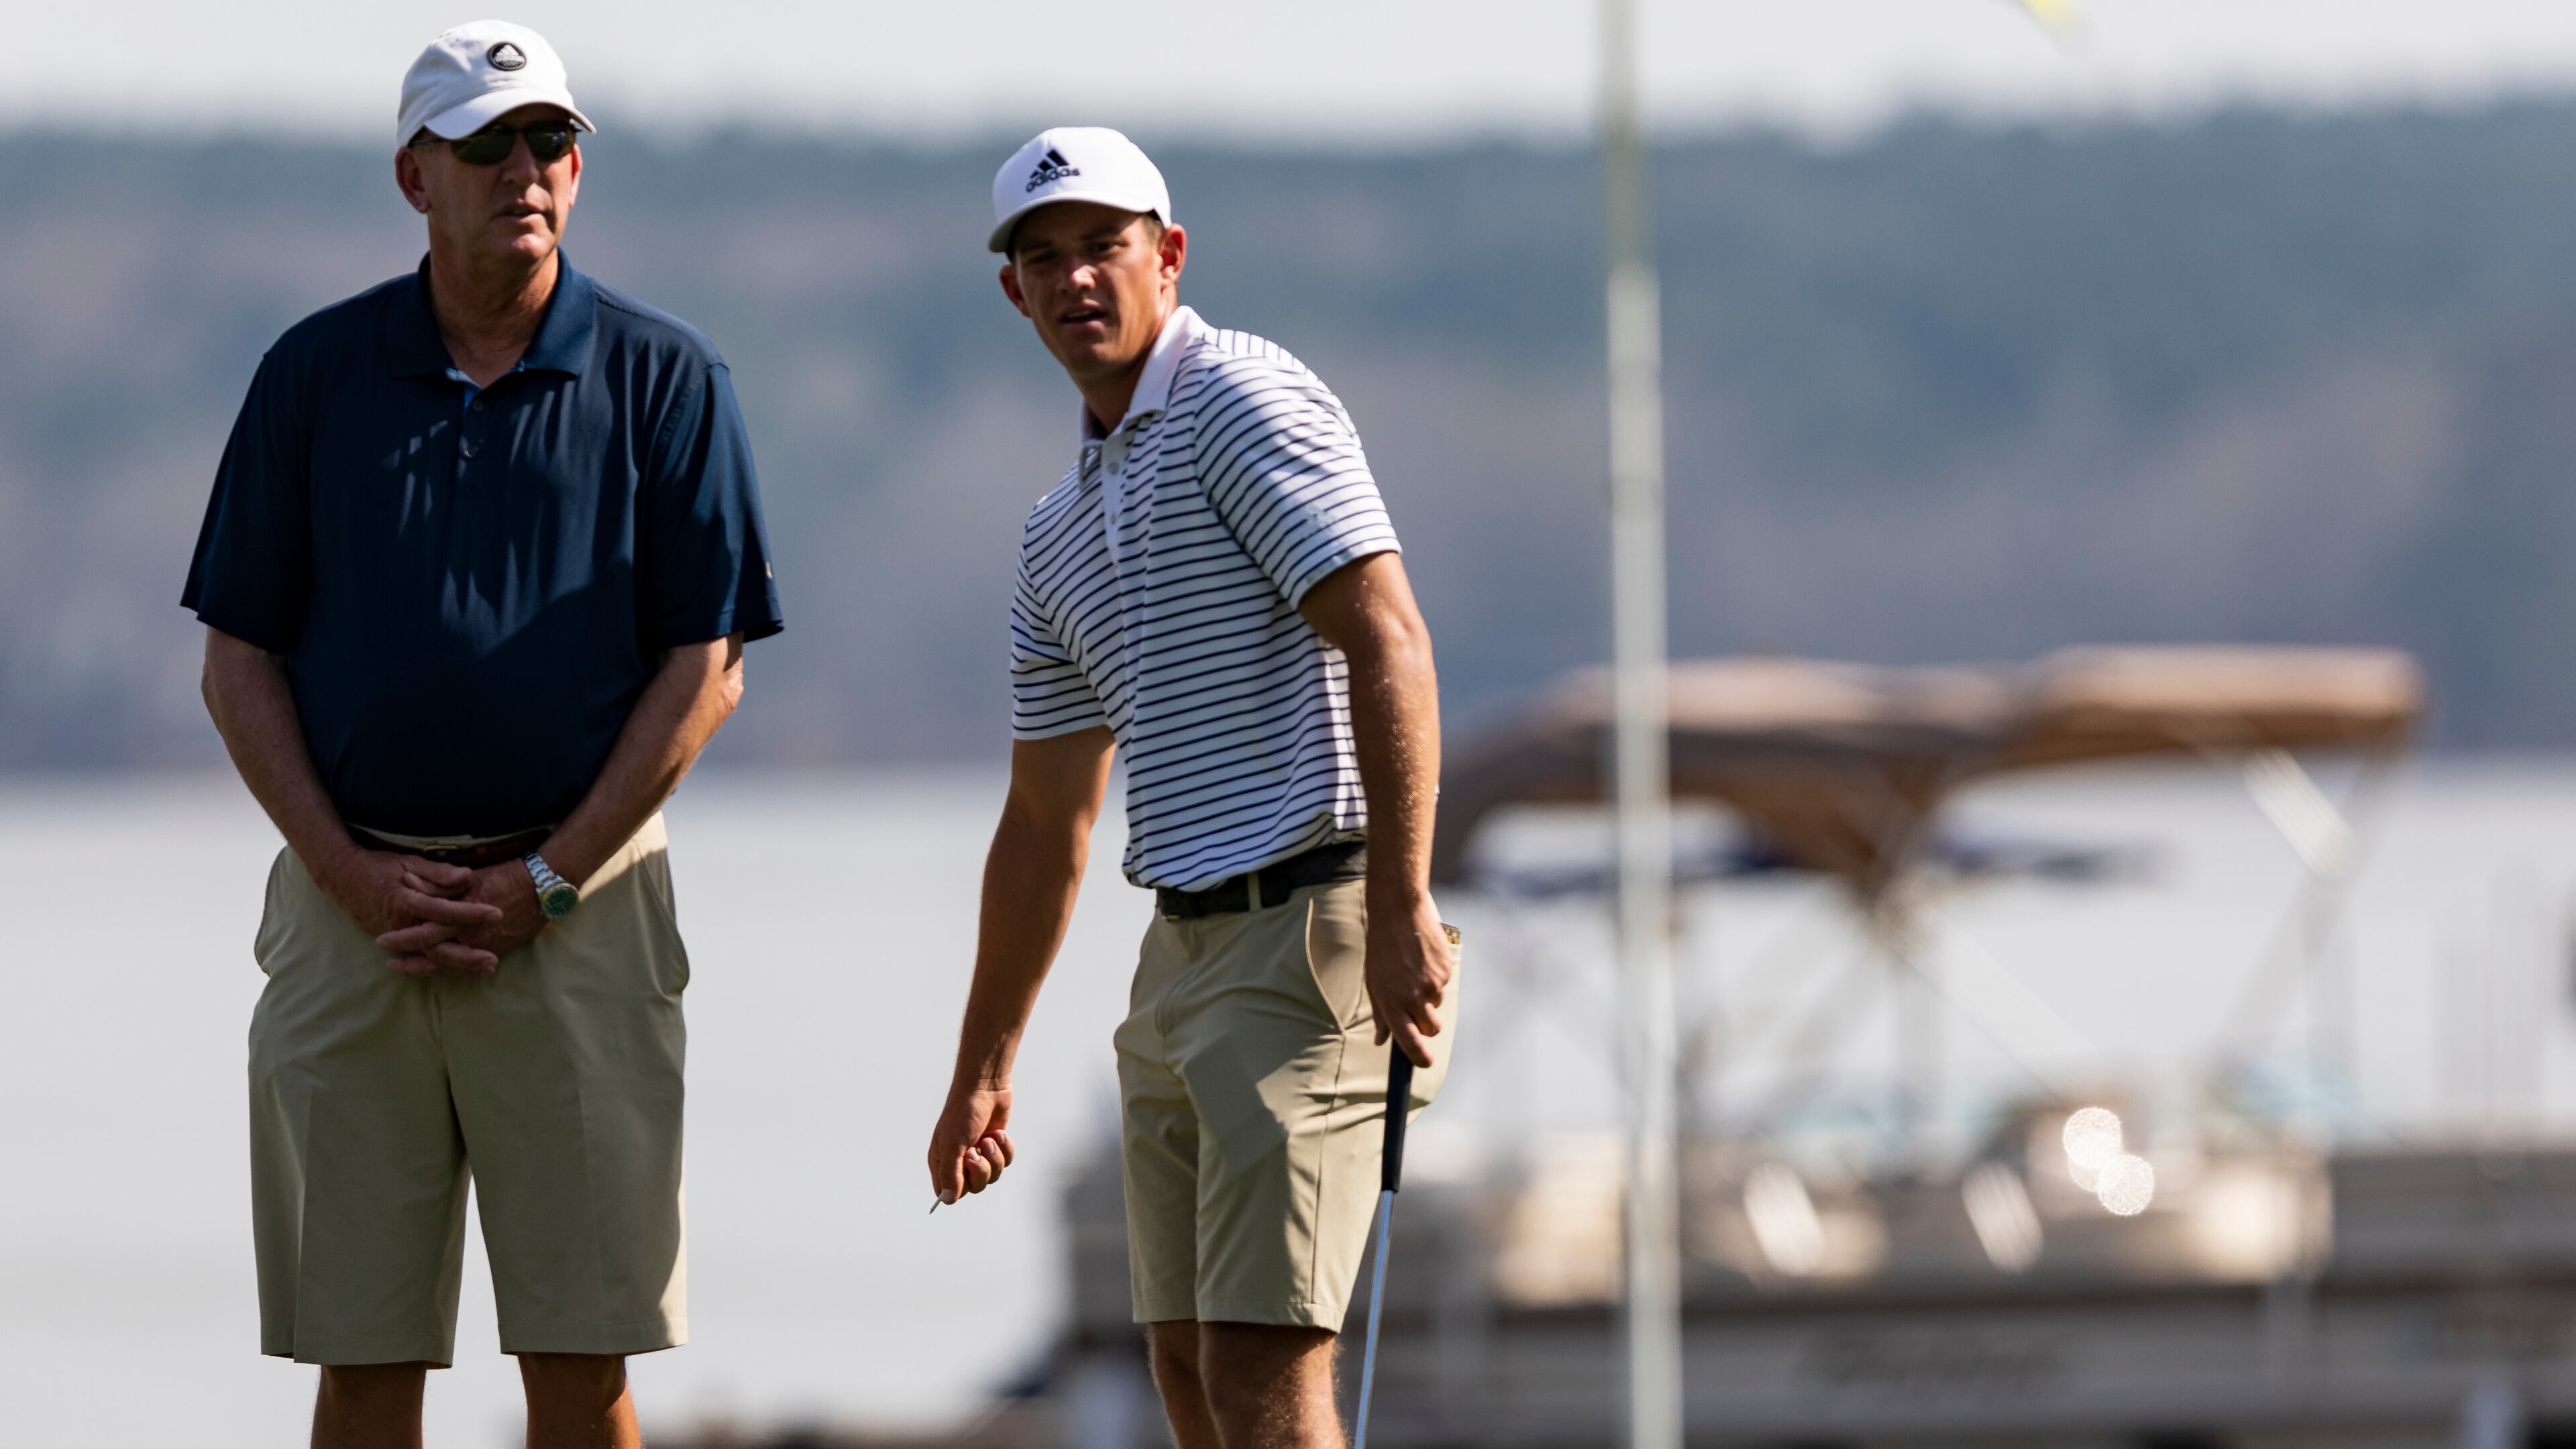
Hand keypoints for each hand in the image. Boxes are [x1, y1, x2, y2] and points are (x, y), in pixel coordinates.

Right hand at [318, 847, 503, 970]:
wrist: (341, 878)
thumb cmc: (376, 866)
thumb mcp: (408, 862)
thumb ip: (438, 872)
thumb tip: (467, 876)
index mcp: (406, 902)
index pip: (445, 911)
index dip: (472, 913)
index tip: (497, 913)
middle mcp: (400, 925)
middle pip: (438, 947)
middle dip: (467, 956)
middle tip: (494, 959)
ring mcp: (395, 937)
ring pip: (430, 957)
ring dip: (459, 965)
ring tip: (485, 968)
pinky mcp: (392, 941)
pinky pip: (420, 957)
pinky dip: (441, 964)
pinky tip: (461, 969)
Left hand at [375, 859, 548, 975]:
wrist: (543, 887)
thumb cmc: (507, 875)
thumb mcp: (471, 876)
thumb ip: (440, 883)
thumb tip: (409, 882)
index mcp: (464, 916)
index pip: (426, 932)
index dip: (403, 938)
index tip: (382, 940)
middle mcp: (474, 937)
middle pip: (436, 956)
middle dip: (411, 961)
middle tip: (390, 963)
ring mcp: (487, 947)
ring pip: (452, 965)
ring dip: (427, 968)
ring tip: (408, 968)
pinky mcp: (499, 950)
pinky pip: (470, 966)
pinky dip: (453, 969)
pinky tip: (441, 969)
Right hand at [927, 1080, 1016, 1205]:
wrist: (986, 1087)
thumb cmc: (963, 1113)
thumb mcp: (953, 1144)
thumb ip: (950, 1173)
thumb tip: (947, 1200)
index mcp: (941, 1161)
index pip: (948, 1192)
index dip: (959, 1186)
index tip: (963, 1168)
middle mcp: (958, 1161)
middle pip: (974, 1187)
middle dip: (980, 1170)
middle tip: (976, 1149)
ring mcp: (979, 1155)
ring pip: (992, 1176)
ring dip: (994, 1157)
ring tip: (989, 1138)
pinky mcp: (996, 1148)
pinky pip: (1005, 1162)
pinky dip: (1004, 1149)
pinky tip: (998, 1134)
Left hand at [1366, 885, 1451, 1068]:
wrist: (1399, 912)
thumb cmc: (1381, 948)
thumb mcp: (1373, 981)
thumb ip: (1380, 1013)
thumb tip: (1381, 1041)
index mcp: (1390, 1002)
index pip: (1409, 1041)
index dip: (1419, 1057)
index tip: (1425, 1064)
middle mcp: (1412, 997)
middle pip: (1431, 1029)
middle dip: (1427, 1024)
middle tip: (1416, 1005)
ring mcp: (1431, 984)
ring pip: (1438, 1005)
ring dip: (1429, 996)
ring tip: (1414, 970)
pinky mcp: (1445, 970)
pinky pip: (1445, 983)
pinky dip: (1436, 976)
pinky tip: (1424, 958)